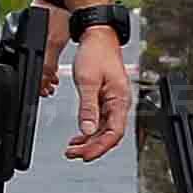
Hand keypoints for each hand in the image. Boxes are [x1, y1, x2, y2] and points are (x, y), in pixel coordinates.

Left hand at [63, 18, 133, 158]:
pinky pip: (100, 120)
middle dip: (92, 147)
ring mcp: (113, 102)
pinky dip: (89, 130)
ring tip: (73, 149)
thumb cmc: (96, 53)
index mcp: (120, 100)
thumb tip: (87, 130)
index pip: (113, 133)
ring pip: (104, 129)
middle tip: (74, 154)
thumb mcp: (87, 81)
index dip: (99, 147)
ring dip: (89, 140)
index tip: (85, 156)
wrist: (98, 36)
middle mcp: (119, 103)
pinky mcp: (106, 98)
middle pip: (109, 135)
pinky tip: (80, 135)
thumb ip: (88, 107)